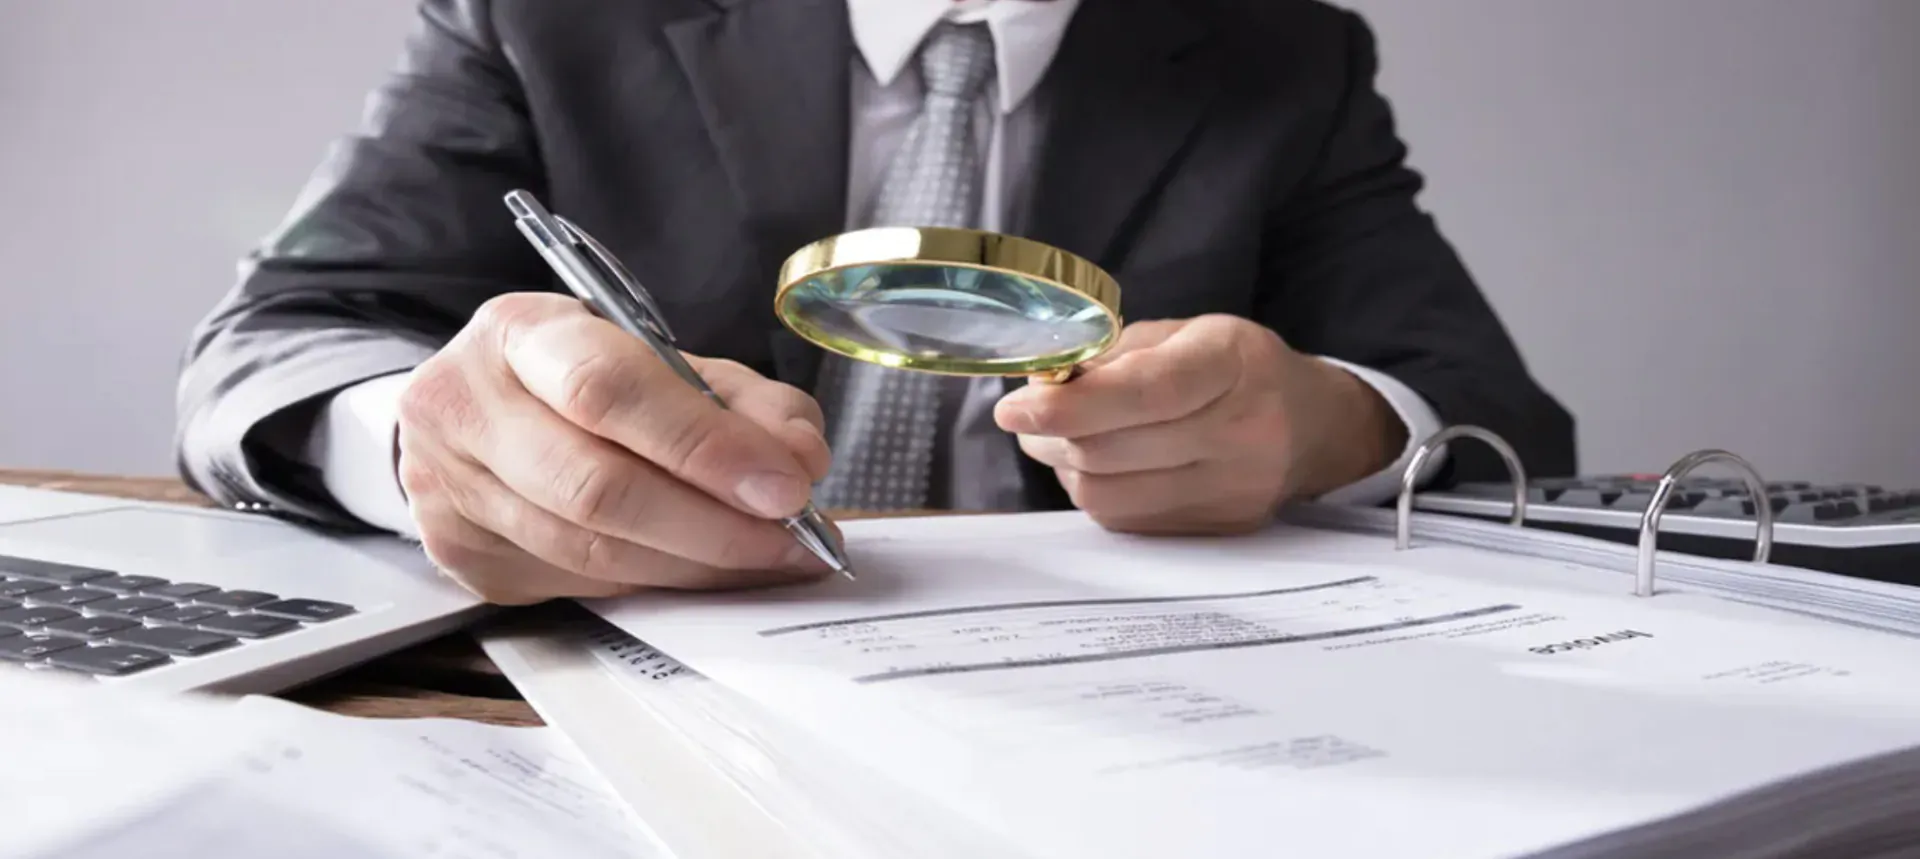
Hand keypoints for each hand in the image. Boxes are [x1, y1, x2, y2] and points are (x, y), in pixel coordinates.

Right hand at [394, 293, 835, 603]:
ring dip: (696, 565)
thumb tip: (800, 457)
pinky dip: (658, 583)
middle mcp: (465, 408)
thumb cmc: (577, 377)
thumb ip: (739, 399)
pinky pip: (579, 586)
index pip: (607, 390)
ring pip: (591, 553)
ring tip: (767, 559)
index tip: (785, 485)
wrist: (468, 414)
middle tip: (792, 538)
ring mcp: (451, 491)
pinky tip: (706, 572)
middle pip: (597, 488)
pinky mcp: (464, 558)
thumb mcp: (658, 357)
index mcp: (519, 334)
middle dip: (714, 524)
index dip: (702, 445)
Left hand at [994, 314, 1403, 534]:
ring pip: (1107, 495)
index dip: (1069, 405)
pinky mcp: (1217, 529)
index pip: (1144, 392)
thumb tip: (1043, 384)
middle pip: (1111, 450)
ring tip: (1063, 438)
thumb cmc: (1240, 369)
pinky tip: (1099, 464)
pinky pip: (1125, 520)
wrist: (1314, 427)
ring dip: (1066, 465)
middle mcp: (1241, 433)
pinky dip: (1095, 490)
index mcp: (1232, 365)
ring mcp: (1232, 491)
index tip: (1013, 407)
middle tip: (1026, 415)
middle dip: (1050, 433)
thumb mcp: (1188, 334)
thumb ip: (1116, 355)